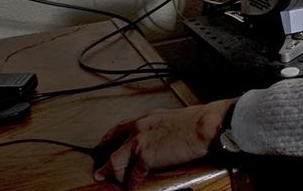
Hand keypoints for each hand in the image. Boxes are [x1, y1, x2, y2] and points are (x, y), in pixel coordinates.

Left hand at [92, 98, 235, 185]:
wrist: (203, 125)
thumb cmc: (196, 121)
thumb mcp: (173, 119)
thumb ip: (162, 127)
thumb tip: (164, 137)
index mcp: (147, 118)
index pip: (120, 127)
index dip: (109, 138)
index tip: (104, 144)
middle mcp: (139, 128)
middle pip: (113, 146)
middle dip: (105, 161)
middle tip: (99, 172)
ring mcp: (140, 142)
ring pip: (116, 161)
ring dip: (113, 174)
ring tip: (112, 182)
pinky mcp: (146, 157)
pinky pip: (133, 174)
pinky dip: (131, 182)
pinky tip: (131, 186)